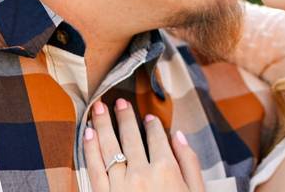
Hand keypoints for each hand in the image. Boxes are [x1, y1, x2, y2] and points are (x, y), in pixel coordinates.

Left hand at [84, 99, 203, 191]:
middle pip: (131, 138)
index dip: (152, 126)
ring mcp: (120, 185)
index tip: (149, 117)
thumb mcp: (197, 191)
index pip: (157, 138)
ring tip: (99, 108)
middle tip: (119, 102)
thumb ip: (189, 162)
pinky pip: (94, 168)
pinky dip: (90, 149)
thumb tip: (179, 135)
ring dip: (103, 125)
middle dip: (125, 118)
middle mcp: (142, 172)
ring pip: (109, 148)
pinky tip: (87, 134)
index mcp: (167, 169)